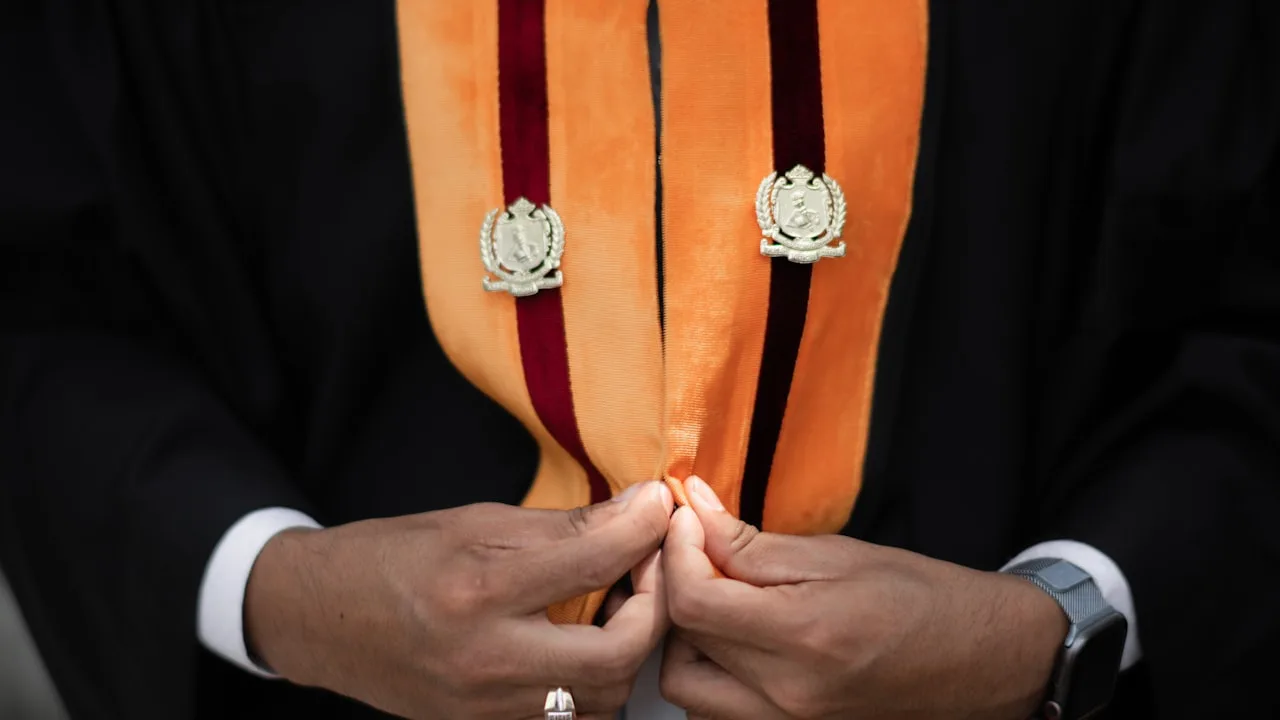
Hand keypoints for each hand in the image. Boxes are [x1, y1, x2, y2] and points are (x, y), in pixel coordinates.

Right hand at [244, 481, 672, 719]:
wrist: (320, 619)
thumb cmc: (394, 557)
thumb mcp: (474, 521)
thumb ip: (562, 524)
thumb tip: (639, 508)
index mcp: (478, 590)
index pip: (593, 560)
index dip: (644, 528)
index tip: (659, 507)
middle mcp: (485, 660)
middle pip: (617, 653)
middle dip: (654, 606)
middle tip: (651, 567)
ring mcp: (485, 708)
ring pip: (602, 697)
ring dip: (630, 648)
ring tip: (621, 602)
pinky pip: (569, 719)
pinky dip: (595, 683)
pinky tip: (587, 643)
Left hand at [660, 477, 1066, 719]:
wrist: (980, 659)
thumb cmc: (920, 598)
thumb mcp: (836, 554)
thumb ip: (753, 542)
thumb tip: (693, 508)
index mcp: (803, 636)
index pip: (694, 601)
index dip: (678, 553)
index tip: (689, 523)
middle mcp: (789, 694)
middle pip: (681, 648)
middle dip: (678, 594)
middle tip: (701, 558)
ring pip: (689, 691)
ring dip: (689, 643)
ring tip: (720, 603)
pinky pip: (718, 714)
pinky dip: (711, 678)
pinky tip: (737, 643)